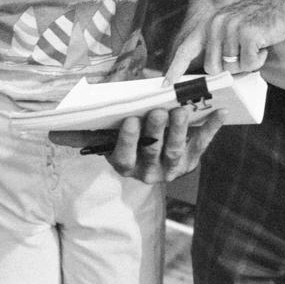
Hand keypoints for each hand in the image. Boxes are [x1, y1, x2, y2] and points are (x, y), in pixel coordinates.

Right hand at [105, 106, 223, 183]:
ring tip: (181, 111)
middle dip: (156, 131)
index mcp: (124, 165)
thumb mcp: (107, 134)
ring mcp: (171, 169)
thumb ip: (94, 127)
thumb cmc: (124, 135)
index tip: (130, 120)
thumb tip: (64, 126)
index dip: (128, 139)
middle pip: (152, 151)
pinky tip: (221, 112)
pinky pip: (200, 144)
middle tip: (158, 111)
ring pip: (175, 150)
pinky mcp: (190, 161)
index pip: (124, 155)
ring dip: (179, 130)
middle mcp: (147, 173)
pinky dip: (211, 128)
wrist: (147, 154)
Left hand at [167, 0, 284, 79]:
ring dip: (247, 64)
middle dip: (230, 69)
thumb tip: (211, 72)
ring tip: (256, 47)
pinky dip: (259, 60)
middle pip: (212, 67)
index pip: (187, 48)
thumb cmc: (259, 21)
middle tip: (245, 56)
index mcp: (209, 25)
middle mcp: (216, 25)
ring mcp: (231, 29)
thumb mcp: (232, 28)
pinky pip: (249, 64)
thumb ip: (219, 45)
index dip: (176, 68)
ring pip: (232, 68)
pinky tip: (264, 46)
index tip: (166, 83)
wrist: (284, 3)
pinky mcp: (247, 34)